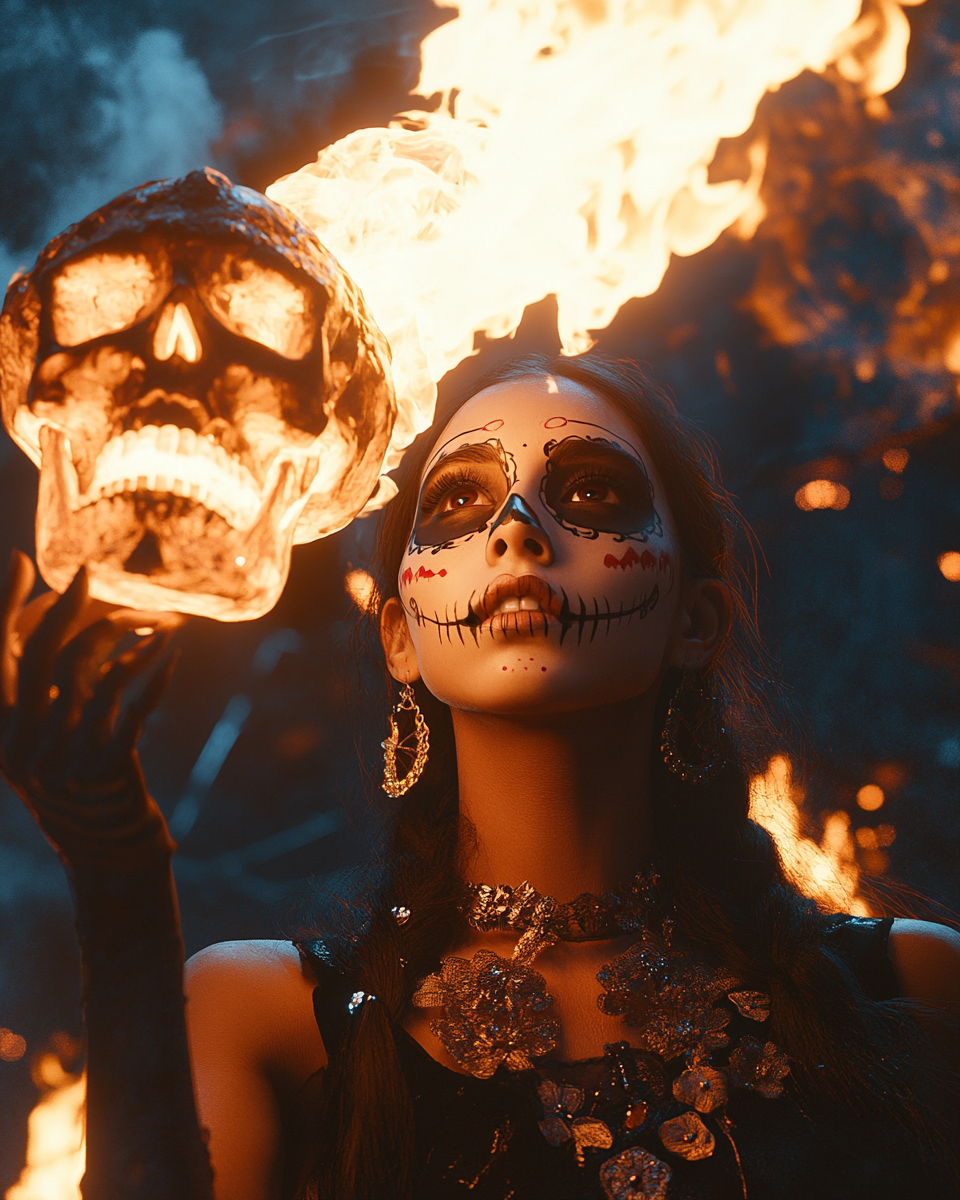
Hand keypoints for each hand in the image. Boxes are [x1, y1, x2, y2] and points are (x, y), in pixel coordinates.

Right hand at [0, 551, 182, 870]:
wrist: (106, 845)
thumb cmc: (76, 773)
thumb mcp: (45, 728)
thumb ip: (37, 673)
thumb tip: (43, 599)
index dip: (5, 607)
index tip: (22, 561)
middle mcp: (24, 746)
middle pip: (43, 659)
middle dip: (65, 609)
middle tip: (88, 573)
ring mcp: (66, 761)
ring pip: (93, 679)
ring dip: (125, 640)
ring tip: (155, 621)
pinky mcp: (108, 772)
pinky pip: (134, 713)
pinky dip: (154, 679)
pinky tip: (172, 656)